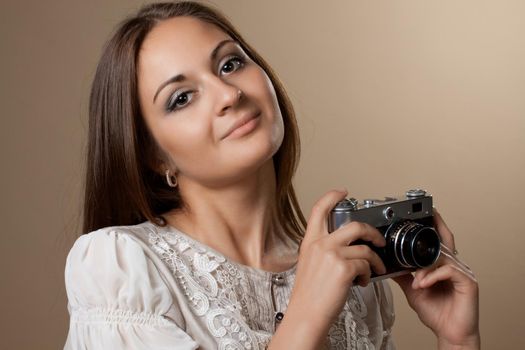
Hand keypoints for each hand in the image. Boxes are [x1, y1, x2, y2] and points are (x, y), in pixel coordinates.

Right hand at [289, 189, 386, 323]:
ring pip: (365, 248)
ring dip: (375, 261)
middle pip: (354, 225)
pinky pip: (366, 264)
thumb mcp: (310, 265)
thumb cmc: (309, 295)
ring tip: (372, 271)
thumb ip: (323, 251)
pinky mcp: (344, 268)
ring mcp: (332, 255)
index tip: (342, 192)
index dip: (332, 196)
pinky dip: (369, 274)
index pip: (319, 210)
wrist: (306, 314)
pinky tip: (362, 282)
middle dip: (373, 232)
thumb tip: (345, 249)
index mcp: (310, 242)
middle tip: (379, 240)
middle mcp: (321, 244)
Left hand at [392, 209, 479, 348]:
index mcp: (442, 265)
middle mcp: (454, 265)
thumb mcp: (413, 289)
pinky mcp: (469, 283)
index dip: (435, 225)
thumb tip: (388, 264)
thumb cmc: (436, 312)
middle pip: (446, 240)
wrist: (449, 333)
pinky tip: (422, 284)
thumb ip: (403, 274)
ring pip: (443, 256)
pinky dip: (432, 275)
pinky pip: (449, 271)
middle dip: (436, 227)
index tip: (426, 212)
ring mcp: (463, 273)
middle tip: (427, 216)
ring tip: (415, 279)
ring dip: (425, 266)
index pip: (439, 240)